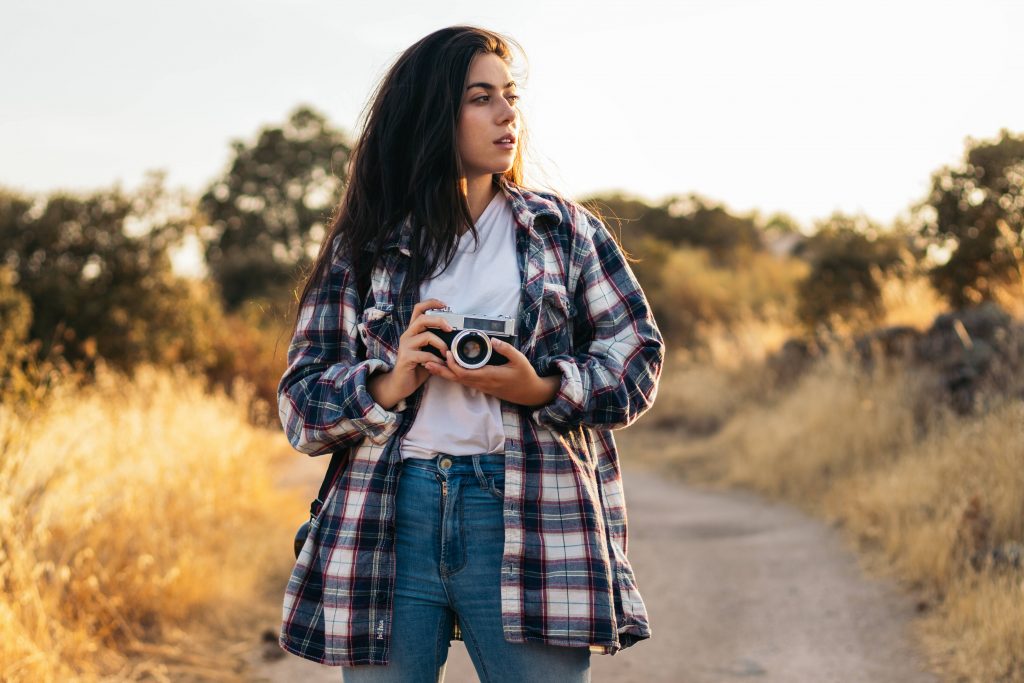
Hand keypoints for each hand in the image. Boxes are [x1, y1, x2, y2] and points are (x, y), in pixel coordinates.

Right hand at [367, 298, 453, 409]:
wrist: (401, 384)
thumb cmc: (417, 367)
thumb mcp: (429, 351)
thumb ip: (437, 342)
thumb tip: (455, 336)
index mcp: (413, 331)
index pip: (419, 309)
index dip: (431, 303)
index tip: (446, 305)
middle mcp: (408, 335)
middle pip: (423, 318)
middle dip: (439, 320)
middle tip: (450, 329)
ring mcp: (406, 346)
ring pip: (426, 336)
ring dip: (441, 344)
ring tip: (446, 353)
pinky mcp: (406, 358)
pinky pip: (425, 355)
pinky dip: (437, 360)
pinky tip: (440, 365)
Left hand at [424, 337, 560, 407]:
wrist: (529, 393)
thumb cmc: (525, 375)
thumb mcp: (519, 360)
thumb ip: (506, 349)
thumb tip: (492, 340)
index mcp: (489, 375)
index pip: (465, 372)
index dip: (453, 364)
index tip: (446, 352)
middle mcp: (482, 382)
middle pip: (456, 378)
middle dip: (440, 370)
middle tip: (426, 361)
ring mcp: (481, 386)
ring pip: (458, 380)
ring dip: (443, 373)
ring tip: (430, 364)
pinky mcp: (482, 386)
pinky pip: (463, 381)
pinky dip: (452, 375)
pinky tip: (445, 369)